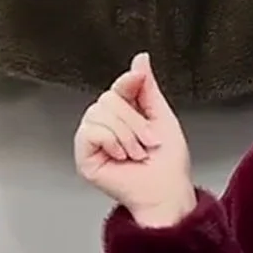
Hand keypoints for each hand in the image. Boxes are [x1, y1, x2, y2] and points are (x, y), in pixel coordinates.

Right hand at [74, 53, 195, 226]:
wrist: (167, 192)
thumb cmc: (168, 165)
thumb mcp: (162, 116)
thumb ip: (148, 88)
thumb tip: (140, 59)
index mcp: (123, 116)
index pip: (117, 87)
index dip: (128, 82)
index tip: (138, 80)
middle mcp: (106, 126)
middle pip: (108, 99)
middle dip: (134, 121)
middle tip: (148, 141)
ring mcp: (93, 141)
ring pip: (99, 113)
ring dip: (126, 135)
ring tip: (137, 153)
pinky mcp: (84, 156)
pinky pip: (91, 131)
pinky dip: (112, 142)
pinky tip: (122, 156)